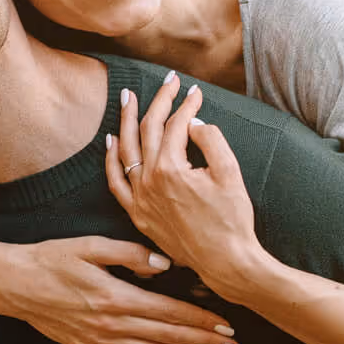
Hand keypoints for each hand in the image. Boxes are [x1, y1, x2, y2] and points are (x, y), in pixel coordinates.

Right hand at [0, 235, 240, 343]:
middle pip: (168, 336)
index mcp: (117, 296)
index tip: (226, 323)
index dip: (201, 318)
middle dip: (204, 341)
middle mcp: (113, 324)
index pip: (170, 311)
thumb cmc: (52, 259)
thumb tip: (165, 265)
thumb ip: (129, 254)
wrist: (14, 284)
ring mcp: (100, 341)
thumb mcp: (90, 246)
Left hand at [106, 72, 264, 303]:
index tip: (196, 92)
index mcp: (171, 169)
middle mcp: (149, 181)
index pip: (176, 126)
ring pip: (126, 150)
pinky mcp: (138, 215)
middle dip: (160, 101)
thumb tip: (194, 123)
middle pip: (148, 130)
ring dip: (126, 120)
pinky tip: (112, 140)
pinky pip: (116, 182)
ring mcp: (140, 199)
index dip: (187, 105)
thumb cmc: (232, 220)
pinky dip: (111, 159)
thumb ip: (212, 140)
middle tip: (169, 81)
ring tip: (129, 96)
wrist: (226, 263)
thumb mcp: (230, 174)